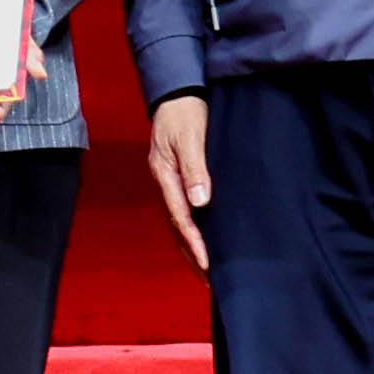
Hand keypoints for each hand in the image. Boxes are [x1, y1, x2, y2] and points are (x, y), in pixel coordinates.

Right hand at [146, 92, 213, 272]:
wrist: (176, 93)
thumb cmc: (184, 113)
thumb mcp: (190, 137)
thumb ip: (195, 169)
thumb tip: (201, 202)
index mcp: (165, 175)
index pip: (181, 218)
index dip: (195, 242)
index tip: (208, 264)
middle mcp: (165, 183)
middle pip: (177, 227)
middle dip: (192, 254)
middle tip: (209, 280)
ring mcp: (169, 182)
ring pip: (179, 222)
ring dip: (191, 246)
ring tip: (206, 270)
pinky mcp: (177, 178)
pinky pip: (183, 211)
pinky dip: (192, 229)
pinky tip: (204, 238)